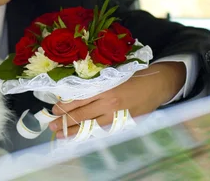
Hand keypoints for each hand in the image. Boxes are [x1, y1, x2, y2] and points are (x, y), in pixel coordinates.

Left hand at [49, 62, 185, 137]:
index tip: (53, 109)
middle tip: (51, 125)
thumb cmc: (134, 74)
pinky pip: (104, 129)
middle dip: (65, 121)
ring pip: (91, 125)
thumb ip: (97, 81)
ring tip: (61, 135)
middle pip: (83, 113)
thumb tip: (76, 87)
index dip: (65, 105)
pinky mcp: (124, 121)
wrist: (158, 84)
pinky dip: (91, 133)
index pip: (79, 98)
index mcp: (105, 86)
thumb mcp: (113, 73)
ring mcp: (117, 114)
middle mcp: (109, 102)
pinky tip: (82, 136)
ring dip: (75, 130)